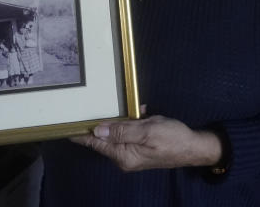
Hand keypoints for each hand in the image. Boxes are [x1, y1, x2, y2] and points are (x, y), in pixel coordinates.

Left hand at [70, 114, 221, 171]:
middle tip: (94, 101)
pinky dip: (132, 121)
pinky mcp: (139, 147)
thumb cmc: (173, 139)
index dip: (80, 133)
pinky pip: (128, 132)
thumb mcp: (147, 131)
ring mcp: (131, 153)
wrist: (195, 147)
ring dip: (121, 118)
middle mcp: (124, 157)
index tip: (64, 124)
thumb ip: (122, 130)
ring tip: (128, 106)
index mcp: (123, 155)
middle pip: (103, 137)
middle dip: (103, 119)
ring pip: (116, 132)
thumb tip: (97, 129)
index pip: (95, 143)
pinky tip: (142, 111)